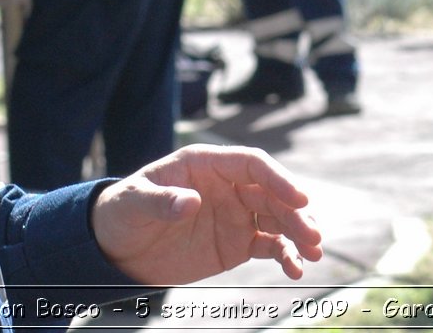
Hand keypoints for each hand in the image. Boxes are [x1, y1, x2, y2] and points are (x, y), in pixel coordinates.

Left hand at [91, 144, 323, 285]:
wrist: (117, 247)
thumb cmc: (125, 211)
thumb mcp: (136, 201)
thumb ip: (162, 200)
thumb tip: (191, 202)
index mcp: (207, 164)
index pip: (252, 164)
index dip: (278, 178)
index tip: (299, 197)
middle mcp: (228, 186)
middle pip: (272, 194)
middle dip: (296, 213)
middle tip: (314, 235)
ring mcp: (235, 215)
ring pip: (277, 219)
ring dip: (299, 233)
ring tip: (315, 254)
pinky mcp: (236, 243)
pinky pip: (269, 246)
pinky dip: (286, 255)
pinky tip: (296, 268)